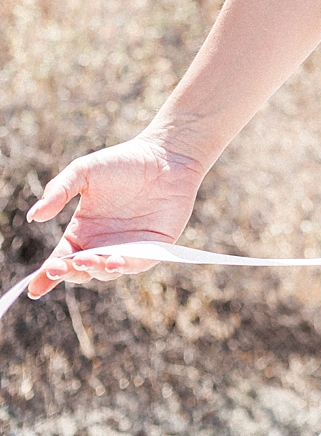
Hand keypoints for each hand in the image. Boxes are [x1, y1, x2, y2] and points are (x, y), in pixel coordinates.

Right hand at [25, 134, 204, 298]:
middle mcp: (103, 246)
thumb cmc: (123, 161)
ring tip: (89, 259)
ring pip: (107, 271)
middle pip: (82, 271)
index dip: (46, 276)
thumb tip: (33, 216)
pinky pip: (138, 263)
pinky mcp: (154, 248)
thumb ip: (58, 191)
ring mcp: (128, 249)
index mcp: (83, 233)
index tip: (34, 287)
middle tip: (62, 265)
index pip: (60, 260)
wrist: (166, 155)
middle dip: (70, 273)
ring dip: (96, 269)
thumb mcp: (84, 171)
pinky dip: (126, 265)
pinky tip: (115, 259)